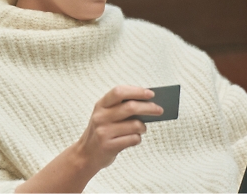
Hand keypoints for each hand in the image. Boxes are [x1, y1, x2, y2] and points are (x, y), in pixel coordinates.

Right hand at [16, 85, 163, 192]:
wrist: (86, 155)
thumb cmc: (102, 131)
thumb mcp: (105, 116)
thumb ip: (121, 108)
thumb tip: (149, 104)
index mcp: (100, 105)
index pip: (119, 92)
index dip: (136, 91)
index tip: (151, 93)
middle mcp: (100, 117)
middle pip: (130, 107)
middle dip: (149, 108)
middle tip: (159, 110)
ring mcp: (103, 132)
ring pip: (135, 125)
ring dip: (143, 127)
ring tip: (141, 129)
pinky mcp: (109, 146)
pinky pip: (133, 139)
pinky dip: (137, 139)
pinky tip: (133, 139)